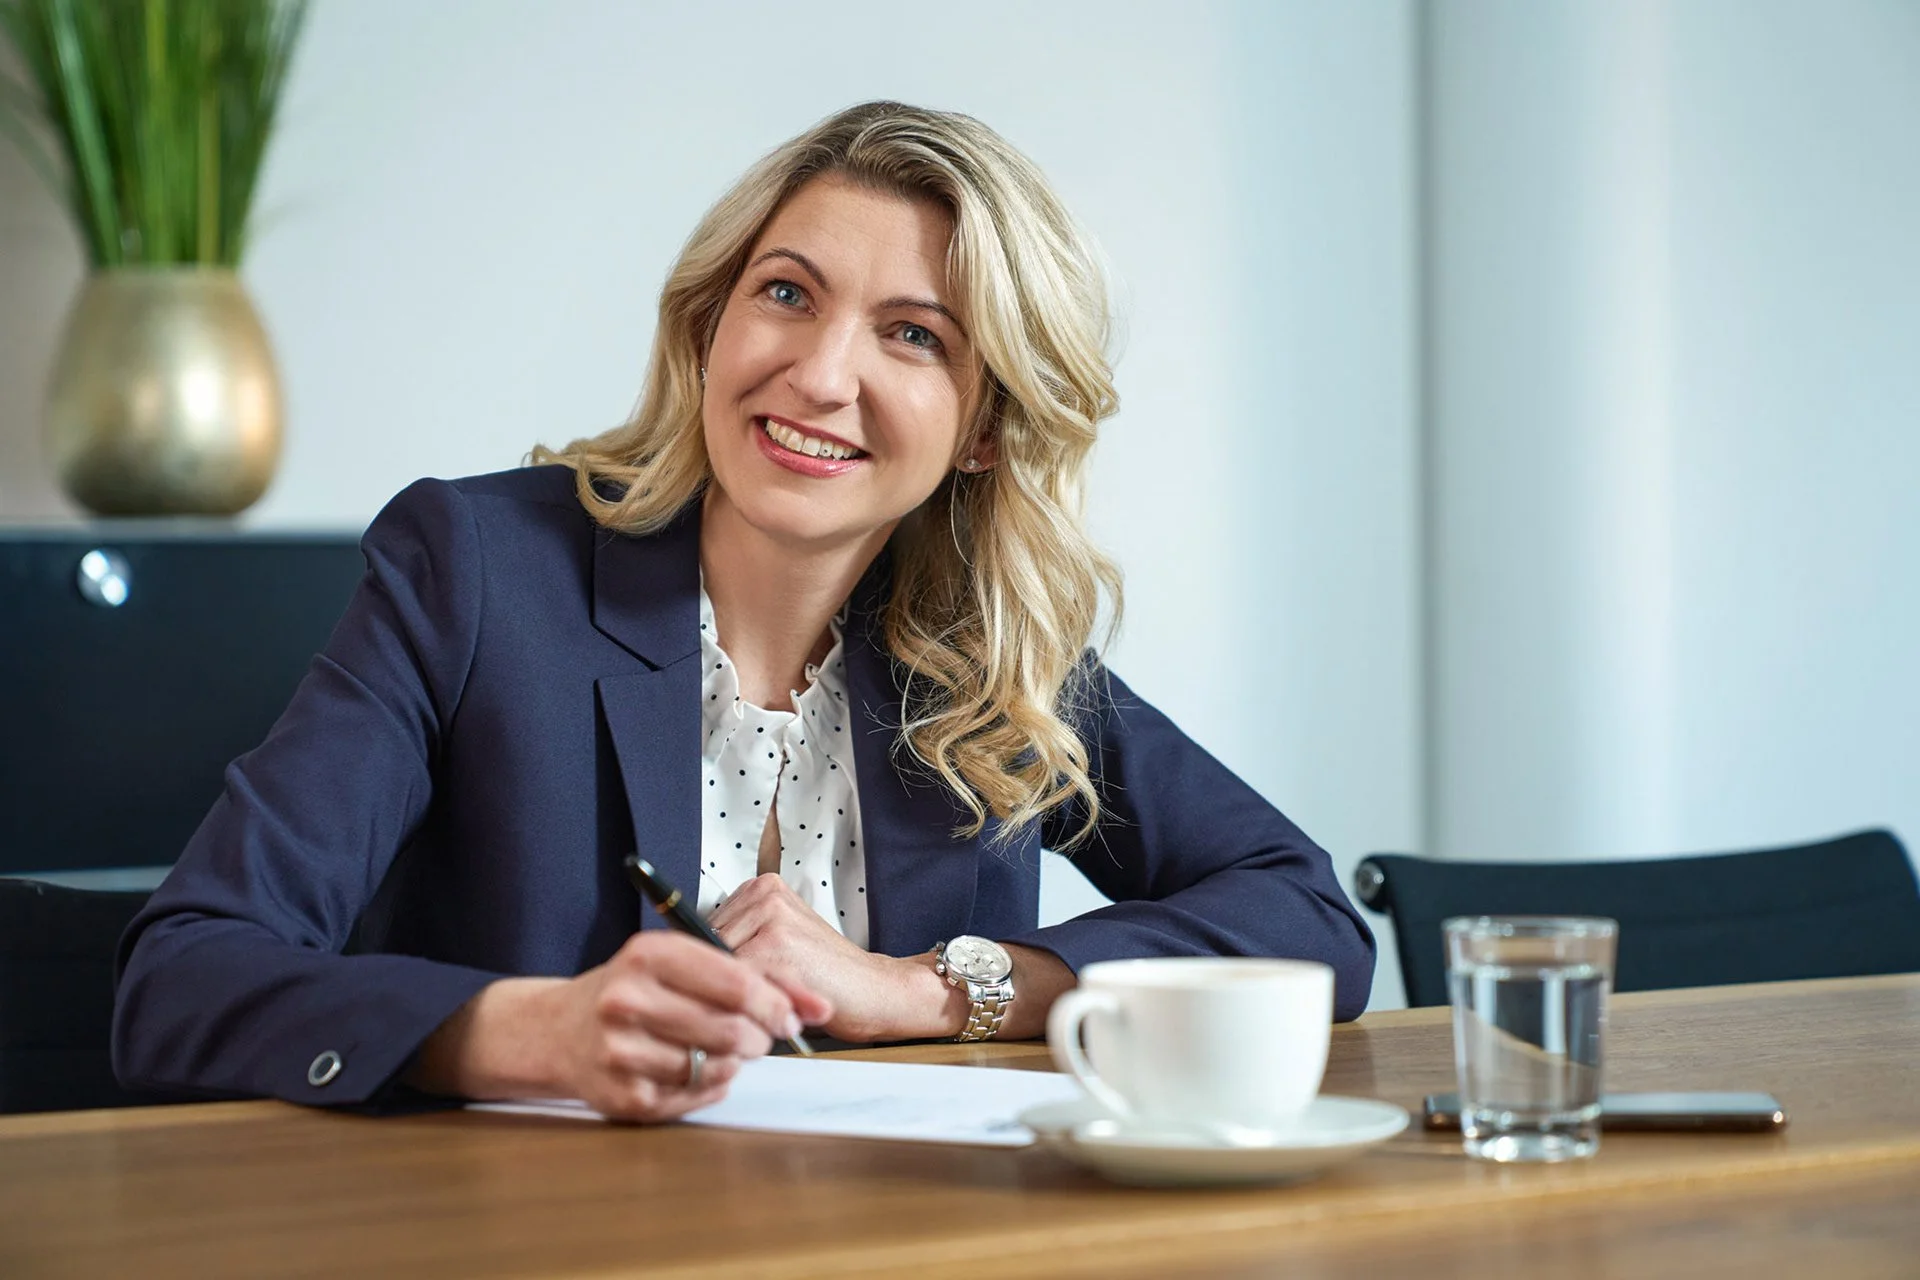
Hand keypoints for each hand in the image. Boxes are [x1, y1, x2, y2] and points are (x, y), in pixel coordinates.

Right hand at [412, 931, 830, 1122]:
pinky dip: (711, 1084)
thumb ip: (749, 976)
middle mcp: (627, 1000)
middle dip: (760, 1036)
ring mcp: (621, 1052)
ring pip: (716, 1066)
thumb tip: (817, 1007)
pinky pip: (696, 1095)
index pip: (736, 981)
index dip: (776, 1003)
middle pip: (730, 1029)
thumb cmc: (630, 990)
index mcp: (647, 955)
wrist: (557, 1030)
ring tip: (725, 1049)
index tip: (793, 1015)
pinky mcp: (623, 1096)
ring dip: (735, 1062)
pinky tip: (698, 1068)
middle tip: (761, 1035)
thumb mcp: (677, 963)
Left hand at [708, 874, 941, 1042]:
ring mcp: (770, 918)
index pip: (701, 927)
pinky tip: (771, 1010)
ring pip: (716, 966)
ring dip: (730, 994)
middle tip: (752, 999)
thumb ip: (738, 939)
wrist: (874, 989)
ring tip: (765, 1002)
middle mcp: (764, 894)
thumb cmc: (826, 974)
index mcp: (762, 888)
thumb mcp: (779, 943)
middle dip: (718, 980)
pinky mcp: (775, 948)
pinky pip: (735, 983)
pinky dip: (745, 1005)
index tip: (726, 984)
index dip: (710, 966)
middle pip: (703, 945)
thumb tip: (683, 957)